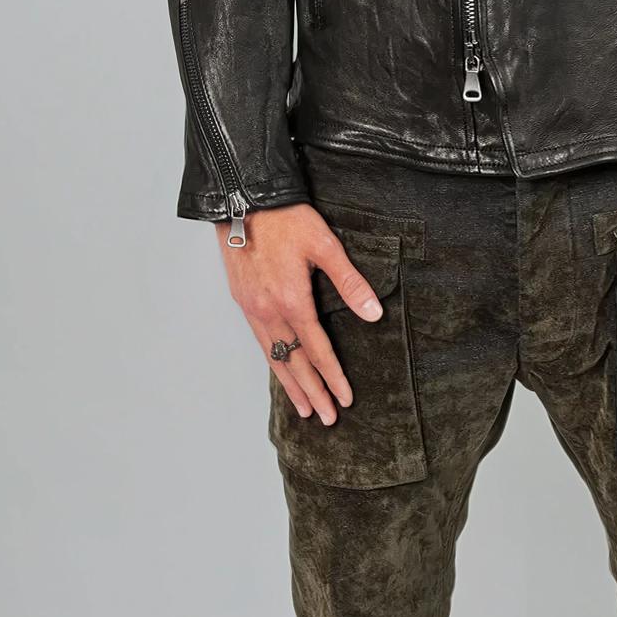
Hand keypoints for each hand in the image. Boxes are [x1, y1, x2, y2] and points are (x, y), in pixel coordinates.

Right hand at [214, 204, 385, 425]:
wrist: (243, 199)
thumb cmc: (287, 219)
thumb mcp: (325, 245)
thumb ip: (349, 282)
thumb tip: (374, 314)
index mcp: (292, 300)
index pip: (317, 350)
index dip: (332, 376)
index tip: (345, 399)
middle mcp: (268, 311)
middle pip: (293, 362)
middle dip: (313, 392)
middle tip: (328, 417)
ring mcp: (251, 308)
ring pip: (273, 357)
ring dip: (290, 384)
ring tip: (304, 408)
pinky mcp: (242, 300)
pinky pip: (259, 341)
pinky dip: (272, 362)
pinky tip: (280, 368)